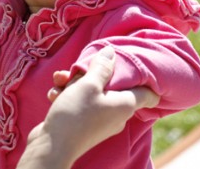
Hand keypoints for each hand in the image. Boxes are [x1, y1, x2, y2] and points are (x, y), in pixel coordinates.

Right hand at [18, 47, 158, 168]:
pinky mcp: (84, 124)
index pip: (148, 94)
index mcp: (125, 104)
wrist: (51, 147)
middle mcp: (116, 114)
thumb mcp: (88, 84)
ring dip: (73, 83)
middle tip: (79, 69)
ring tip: (61, 80)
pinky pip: (80, 103)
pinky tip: (54, 94)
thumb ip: (101, 66)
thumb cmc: (75, 114)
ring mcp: (100, 121)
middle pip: (113, 86)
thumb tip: (111, 52)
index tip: (132, 66)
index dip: (143, 79)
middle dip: (93, 74)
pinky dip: (67, 96)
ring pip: (91, 92)